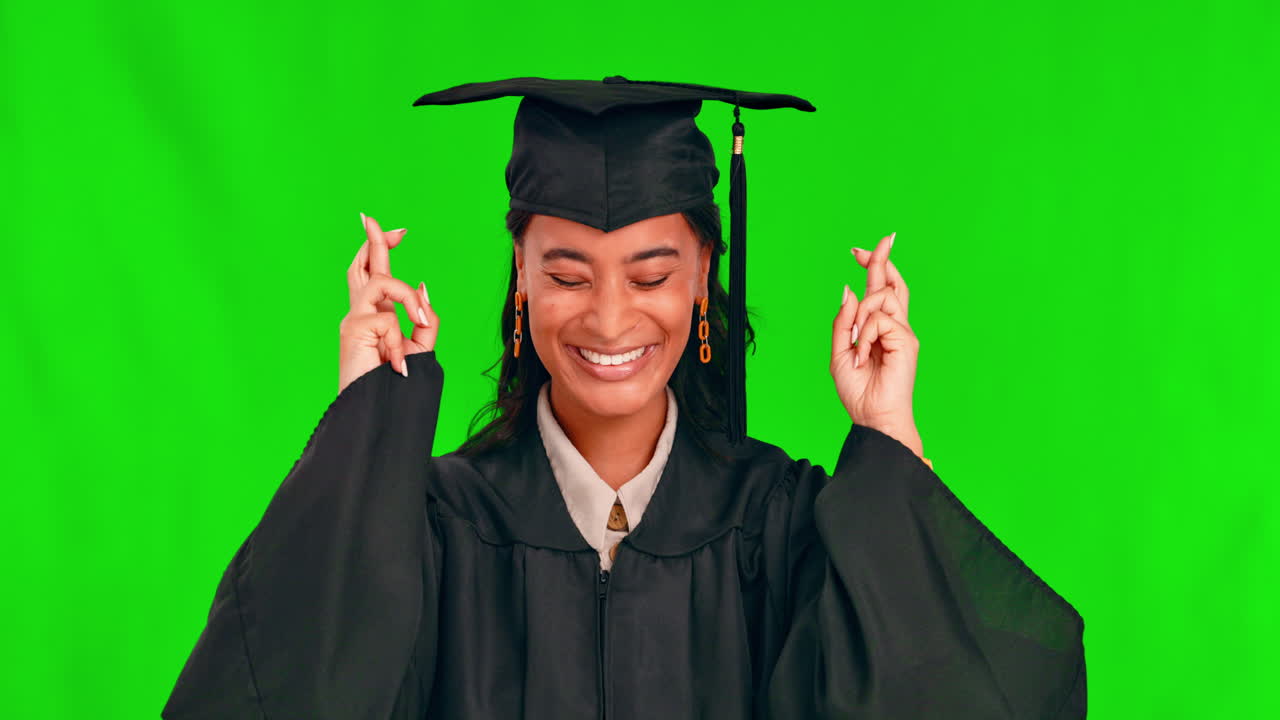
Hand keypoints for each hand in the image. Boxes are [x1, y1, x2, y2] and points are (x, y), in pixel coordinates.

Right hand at [338, 213, 439, 393]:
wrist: (380, 413)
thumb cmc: (397, 384)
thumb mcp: (421, 346)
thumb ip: (423, 317)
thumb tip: (421, 285)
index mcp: (377, 316)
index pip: (375, 275)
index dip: (381, 250)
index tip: (396, 231)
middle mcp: (362, 313)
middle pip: (361, 266)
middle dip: (371, 240)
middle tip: (373, 219)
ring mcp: (355, 320)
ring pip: (381, 282)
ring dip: (406, 297)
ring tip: (418, 318)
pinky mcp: (354, 330)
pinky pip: (387, 320)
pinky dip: (399, 340)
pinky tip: (398, 362)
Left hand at [830, 232, 922, 454]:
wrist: (873, 416)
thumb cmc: (858, 391)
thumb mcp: (839, 352)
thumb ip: (844, 322)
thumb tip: (849, 289)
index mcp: (877, 328)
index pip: (879, 289)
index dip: (873, 266)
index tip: (860, 249)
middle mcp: (894, 326)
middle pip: (891, 282)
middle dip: (880, 258)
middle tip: (874, 242)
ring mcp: (902, 332)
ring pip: (880, 296)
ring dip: (860, 315)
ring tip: (855, 343)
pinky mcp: (907, 340)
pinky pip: (878, 320)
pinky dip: (864, 335)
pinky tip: (863, 353)